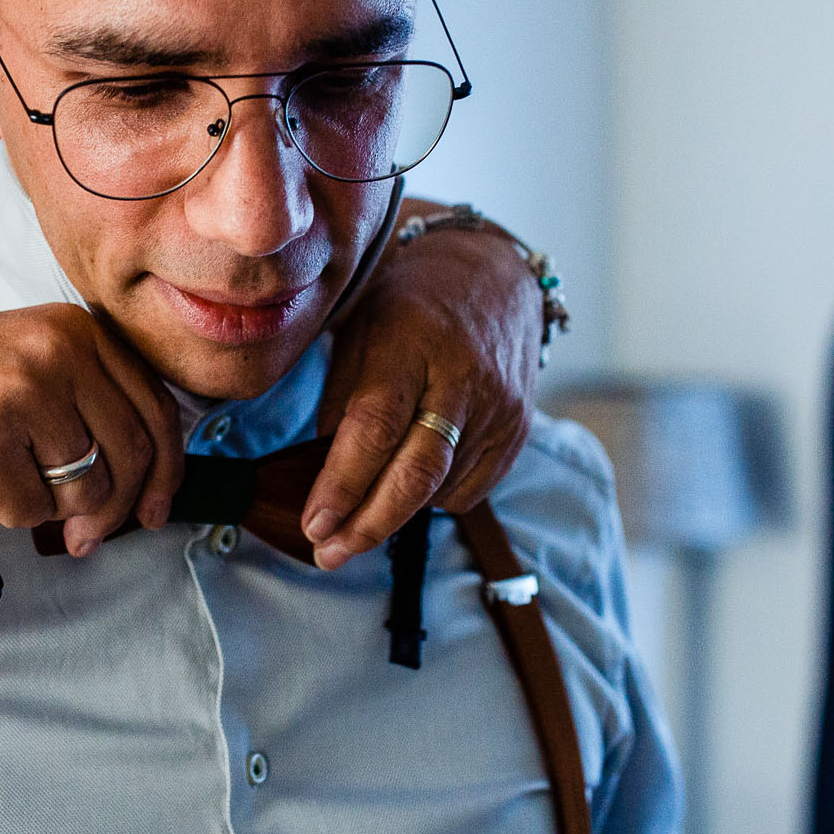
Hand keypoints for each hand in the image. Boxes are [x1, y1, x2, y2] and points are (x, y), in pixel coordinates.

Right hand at [0, 304, 183, 555]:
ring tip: (21, 495)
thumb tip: (149, 473)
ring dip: (61, 514)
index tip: (156, 508)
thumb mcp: (23, 360)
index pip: (155, 409)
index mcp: (74, 328)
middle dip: (116, 510)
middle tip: (89, 536)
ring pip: (89, 489)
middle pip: (131, 456)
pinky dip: (11, 514)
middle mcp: (55, 352)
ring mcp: (20, 395)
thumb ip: (87, 396)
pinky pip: (33, 510)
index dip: (165, 471)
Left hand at [303, 199, 540, 568]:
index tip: (314, 523)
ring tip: (356, 524)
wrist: (495, 278)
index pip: (374, 427)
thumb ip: (339, 395)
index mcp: (410, 342)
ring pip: (441, 487)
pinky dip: (432, 500)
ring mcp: (499, 405)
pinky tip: (407, 488)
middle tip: (329, 554)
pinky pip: (469, 488)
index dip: (342, 483)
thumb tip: (323, 472)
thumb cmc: (407, 305)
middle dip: (368, 524)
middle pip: (416, 471)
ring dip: (394, 516)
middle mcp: (462, 376)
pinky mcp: (519, 428)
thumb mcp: (358, 328)